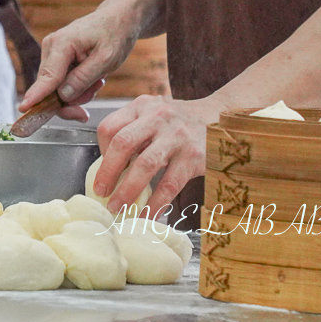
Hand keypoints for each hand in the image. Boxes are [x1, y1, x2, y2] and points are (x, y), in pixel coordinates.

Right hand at [18, 7, 140, 121]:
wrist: (117, 20)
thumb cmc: (114, 34)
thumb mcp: (107, 58)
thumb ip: (84, 78)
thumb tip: (63, 95)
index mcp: (62, 44)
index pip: (48, 76)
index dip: (36, 95)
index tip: (23, 108)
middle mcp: (50, 48)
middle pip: (50, 88)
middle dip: (71, 101)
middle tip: (92, 101)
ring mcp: (51, 55)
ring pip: (56, 90)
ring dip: (78, 94)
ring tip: (98, 81)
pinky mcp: (55, 61)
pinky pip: (60, 84)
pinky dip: (77, 88)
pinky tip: (92, 79)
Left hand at [93, 94, 218, 213]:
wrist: (219, 118)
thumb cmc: (177, 123)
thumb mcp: (151, 116)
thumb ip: (131, 134)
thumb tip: (108, 171)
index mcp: (140, 107)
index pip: (109, 128)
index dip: (101, 152)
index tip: (102, 171)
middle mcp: (157, 117)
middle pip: (122, 143)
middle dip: (108, 172)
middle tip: (100, 192)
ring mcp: (177, 136)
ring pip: (146, 164)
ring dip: (128, 190)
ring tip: (118, 207)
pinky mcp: (195, 155)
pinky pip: (170, 184)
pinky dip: (156, 203)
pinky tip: (148, 214)